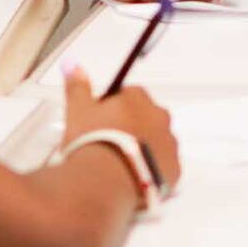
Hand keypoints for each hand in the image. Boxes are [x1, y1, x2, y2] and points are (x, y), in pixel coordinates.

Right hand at [58, 74, 175, 196]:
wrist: (104, 181)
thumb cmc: (91, 141)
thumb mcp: (78, 110)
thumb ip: (78, 87)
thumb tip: (74, 65)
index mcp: (138, 99)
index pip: (130, 95)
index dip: (114, 109)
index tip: (100, 123)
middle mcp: (160, 117)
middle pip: (146, 118)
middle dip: (131, 128)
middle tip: (108, 145)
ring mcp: (170, 144)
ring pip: (157, 142)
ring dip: (143, 149)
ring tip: (119, 165)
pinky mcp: (174, 170)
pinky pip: (165, 166)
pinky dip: (152, 170)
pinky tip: (133, 178)